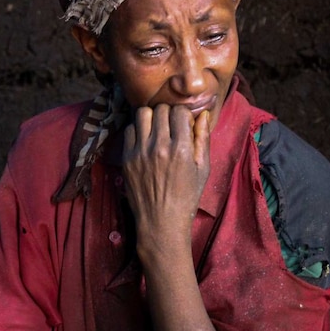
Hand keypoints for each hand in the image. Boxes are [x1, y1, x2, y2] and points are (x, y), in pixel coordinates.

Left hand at [122, 104, 210, 257]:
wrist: (161, 221)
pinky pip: (129, 129)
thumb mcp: (203, 169)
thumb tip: (203, 114)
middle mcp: (159, 146)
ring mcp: (140, 151)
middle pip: (161, 109)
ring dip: (151, 117)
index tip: (184, 124)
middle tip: (170, 126)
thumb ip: (203, 139)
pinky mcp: (127, 158)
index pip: (179, 111)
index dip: (183, 115)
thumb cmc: (187, 196)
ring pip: (142, 113)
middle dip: (168, 114)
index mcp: (181, 148)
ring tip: (156, 129)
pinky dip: (137, 130)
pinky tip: (145, 140)